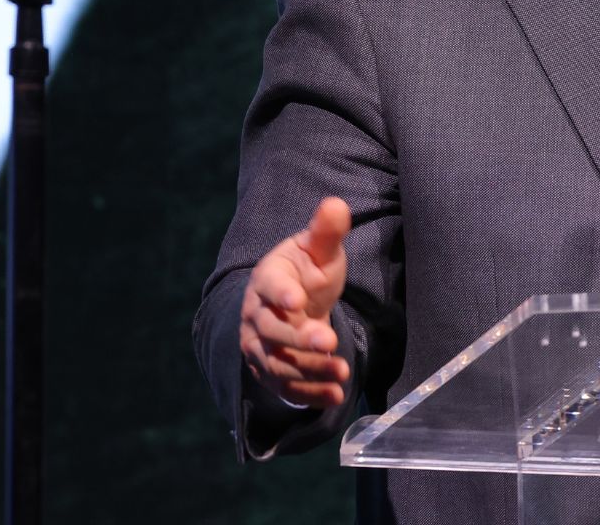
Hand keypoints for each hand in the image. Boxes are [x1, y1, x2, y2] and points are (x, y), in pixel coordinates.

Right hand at [240, 197, 352, 408]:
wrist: (293, 302)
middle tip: (327, 342)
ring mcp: (260, 345)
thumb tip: (336, 203)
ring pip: (278, 362)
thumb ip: (326, 231)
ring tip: (342, 373)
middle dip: (299, 339)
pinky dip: (308, 393)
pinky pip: (285, 385)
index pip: (270, 285)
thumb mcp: (319, 250)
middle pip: (272, 330)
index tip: (297, 301)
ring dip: (309, 370)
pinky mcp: (270, 370)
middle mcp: (257, 314)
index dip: (281, 294)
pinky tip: (335, 396)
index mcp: (268, 278)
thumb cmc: (307, 271)